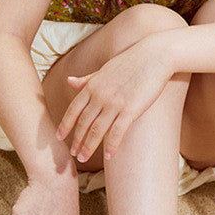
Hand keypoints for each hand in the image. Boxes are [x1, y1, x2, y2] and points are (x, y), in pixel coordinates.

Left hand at [57, 35, 173, 162]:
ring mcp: (115, 103)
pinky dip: (111, 145)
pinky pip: (117, 132)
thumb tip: (69, 81)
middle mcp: (100, 95)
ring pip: (97, 130)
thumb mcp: (104, 69)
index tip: (59, 137)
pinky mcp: (131, 110)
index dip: (65, 125)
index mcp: (92, 86)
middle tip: (73, 154)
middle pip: (83, 123)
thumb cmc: (131, 61)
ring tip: (84, 158)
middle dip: (76, 140)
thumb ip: (87, 79)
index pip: (73, 109)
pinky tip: (109, 156)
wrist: (155, 56)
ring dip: (89, 147)